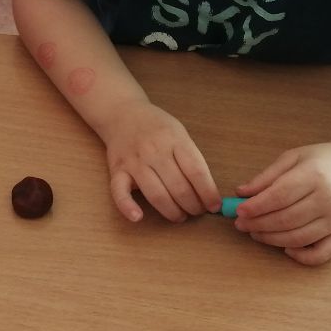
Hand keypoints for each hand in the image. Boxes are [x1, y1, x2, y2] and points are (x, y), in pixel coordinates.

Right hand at [98, 103, 219, 221]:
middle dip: (192, 205)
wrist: (122, 113)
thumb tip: (207, 190)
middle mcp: (154, 150)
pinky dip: (127, 207)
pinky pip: (119, 192)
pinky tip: (138, 217)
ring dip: (172, 212)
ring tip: (180, 216)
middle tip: (197, 211)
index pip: (196, 172)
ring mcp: (134, 161)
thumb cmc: (156, 127)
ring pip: (156, 194)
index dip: (208, 193)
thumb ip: (191, 157)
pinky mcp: (117, 170)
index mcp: (174, 139)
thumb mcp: (179, 133)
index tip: (214, 206)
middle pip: (178, 187)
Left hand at [234, 143, 330, 264]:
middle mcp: (328, 199)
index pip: (280, 196)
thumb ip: (266, 176)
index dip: (257, 206)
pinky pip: (322, 254)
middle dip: (258, 224)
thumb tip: (240, 193)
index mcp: (314, 175)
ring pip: (299, 238)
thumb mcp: (292, 158)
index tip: (238, 211)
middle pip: (286, 219)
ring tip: (255, 233)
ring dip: (272, 240)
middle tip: (240, 224)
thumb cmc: (320, 161)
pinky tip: (286, 249)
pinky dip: (302, 257)